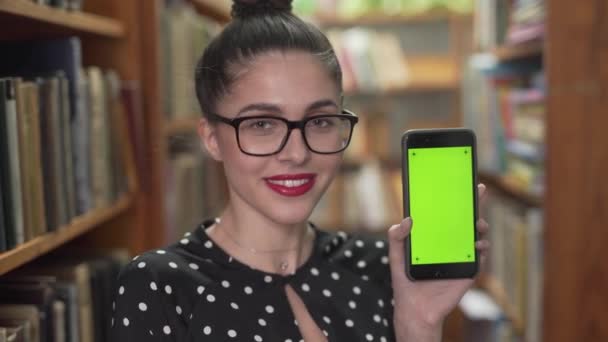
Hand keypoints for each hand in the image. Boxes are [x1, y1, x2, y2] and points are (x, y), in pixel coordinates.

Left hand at [387, 184, 490, 341]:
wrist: (415, 307)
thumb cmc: (405, 280)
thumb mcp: (396, 255)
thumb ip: (396, 236)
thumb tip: (406, 219)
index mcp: (434, 236)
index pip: (445, 213)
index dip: (453, 199)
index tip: (460, 183)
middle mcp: (449, 243)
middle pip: (464, 220)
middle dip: (474, 205)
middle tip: (476, 193)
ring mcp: (460, 255)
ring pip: (475, 235)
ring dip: (480, 226)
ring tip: (477, 223)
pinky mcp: (468, 270)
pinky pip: (479, 256)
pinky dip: (481, 248)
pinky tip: (478, 244)